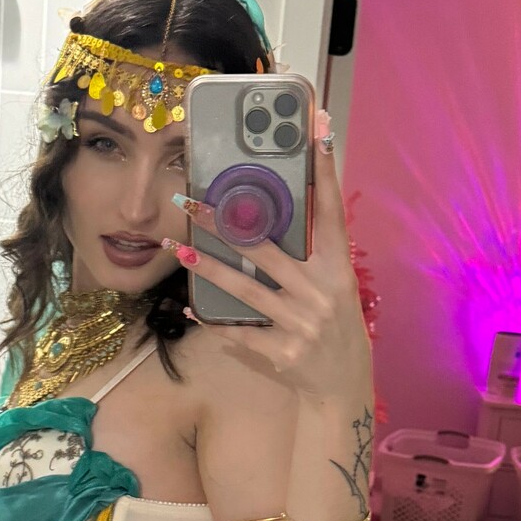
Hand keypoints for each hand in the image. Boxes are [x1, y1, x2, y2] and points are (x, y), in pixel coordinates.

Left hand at [171, 115, 372, 401]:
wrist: (341, 387)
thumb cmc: (335, 327)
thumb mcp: (334, 286)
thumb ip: (310, 256)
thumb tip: (270, 214)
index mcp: (337, 269)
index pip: (331, 212)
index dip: (325, 171)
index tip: (316, 132)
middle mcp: (321, 292)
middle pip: (267, 249)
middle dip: (225, 224)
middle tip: (191, 202)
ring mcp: (300, 323)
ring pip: (245, 289)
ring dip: (208, 268)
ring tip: (179, 249)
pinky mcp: (282, 351)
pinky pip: (239, 331)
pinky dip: (213, 320)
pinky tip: (191, 307)